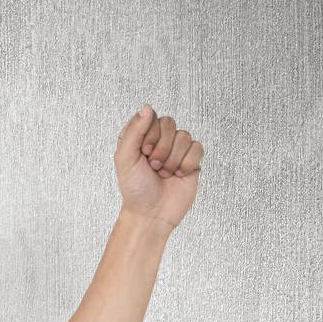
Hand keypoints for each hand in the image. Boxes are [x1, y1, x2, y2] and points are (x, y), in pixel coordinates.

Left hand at [114, 103, 203, 228]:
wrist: (151, 214)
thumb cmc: (135, 189)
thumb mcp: (125, 158)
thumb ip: (134, 130)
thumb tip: (147, 107)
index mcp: (140, 137)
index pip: (151, 117)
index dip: (149, 135)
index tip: (143, 154)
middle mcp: (159, 140)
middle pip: (169, 123)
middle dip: (161, 149)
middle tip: (153, 167)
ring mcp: (176, 149)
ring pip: (184, 136)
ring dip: (172, 159)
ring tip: (164, 174)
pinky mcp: (191, 160)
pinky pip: (197, 147)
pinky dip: (186, 164)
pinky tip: (178, 175)